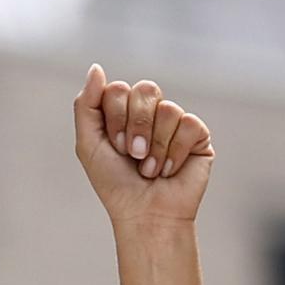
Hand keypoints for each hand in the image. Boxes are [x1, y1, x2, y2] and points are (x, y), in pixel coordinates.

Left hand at [74, 64, 212, 225]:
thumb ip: (86, 106)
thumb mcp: (89, 145)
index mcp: (124, 112)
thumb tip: (96, 67)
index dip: (115, 118)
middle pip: (146, 90)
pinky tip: (169, 171)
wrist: (144, 216)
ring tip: (150, 170)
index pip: (119, 89)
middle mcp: (150, 113)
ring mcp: (175, 122)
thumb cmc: (116, 186)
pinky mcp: (198, 135)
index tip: (115, 148)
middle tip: (133, 156)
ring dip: (154, 146)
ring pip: (168, 108)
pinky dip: (174, 152)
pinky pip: (189, 124)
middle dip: (135, 127)